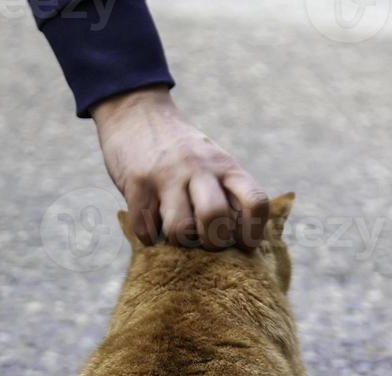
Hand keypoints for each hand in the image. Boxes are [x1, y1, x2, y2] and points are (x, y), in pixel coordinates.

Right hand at [91, 85, 268, 250]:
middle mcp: (199, 168)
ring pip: (180, 229)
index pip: (255, 202)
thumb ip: (228, 193)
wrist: (136, 114)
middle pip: (215, 217)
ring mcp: (166, 175)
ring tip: (176, 235)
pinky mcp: (137, 185)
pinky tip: (151, 227)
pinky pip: (146, 230)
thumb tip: (243, 243)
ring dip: (179, 243)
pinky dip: (149, 238)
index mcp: (225, 166)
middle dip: (212, 243)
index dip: (254, 232)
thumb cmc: (181, 152)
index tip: (244, 246)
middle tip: (205, 243)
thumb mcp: (213, 161)